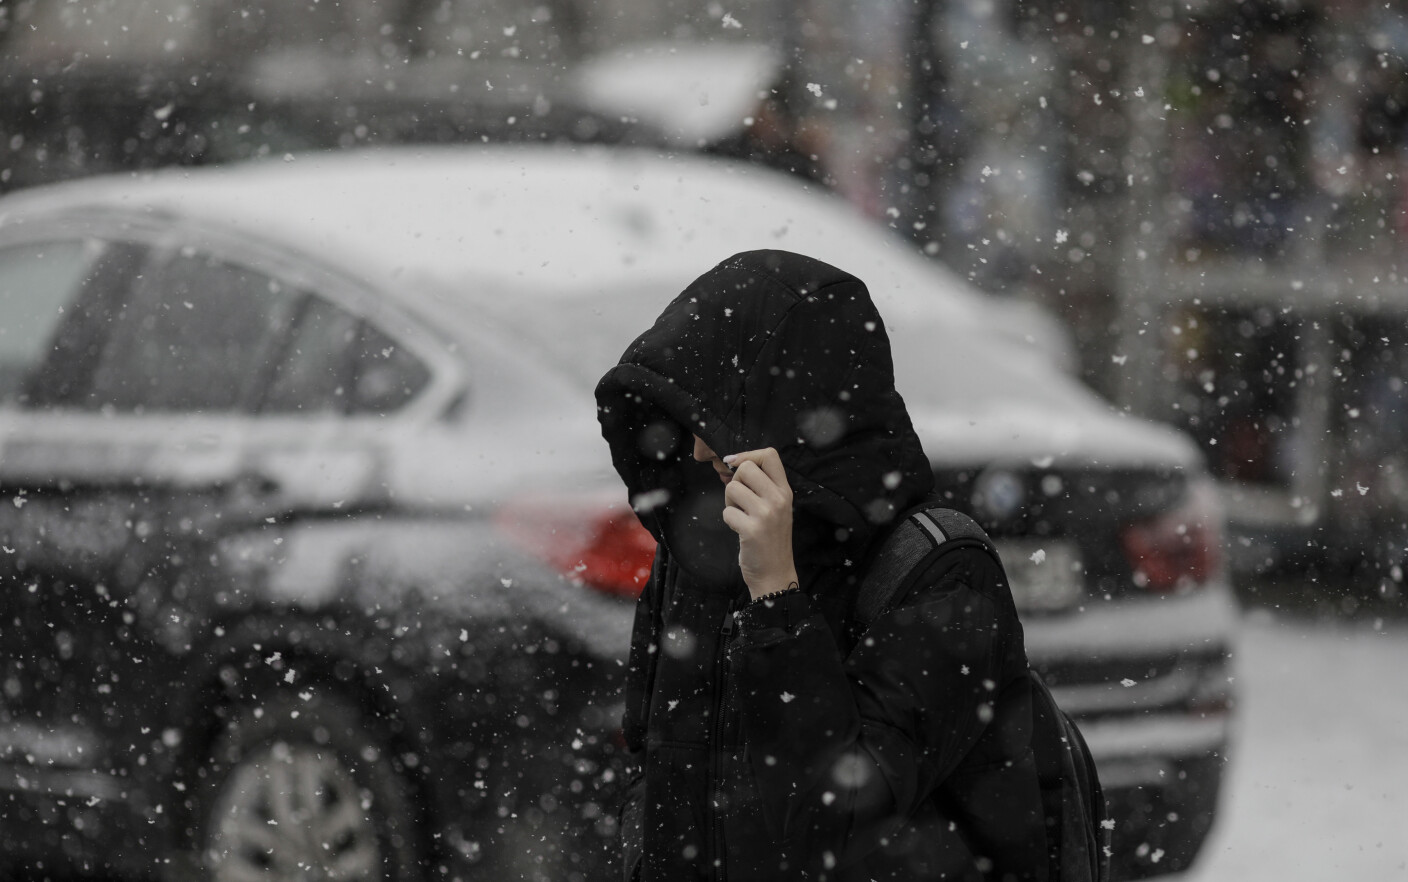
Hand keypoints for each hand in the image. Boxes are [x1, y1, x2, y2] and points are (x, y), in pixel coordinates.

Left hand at [720, 448, 798, 599]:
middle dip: (735, 481)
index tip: (735, 465)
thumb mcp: (776, 508)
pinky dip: (729, 520)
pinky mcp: (752, 530)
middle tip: (739, 500)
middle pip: (746, 468)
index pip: (770, 455)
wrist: (775, 574)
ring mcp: (766, 514)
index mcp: (786, 491)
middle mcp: (779, 499)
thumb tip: (733, 464)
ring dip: (729, 502)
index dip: (748, 455)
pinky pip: (727, 512)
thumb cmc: (770, 539)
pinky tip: (740, 530)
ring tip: (741, 516)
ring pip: (732, 488)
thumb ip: (762, 486)